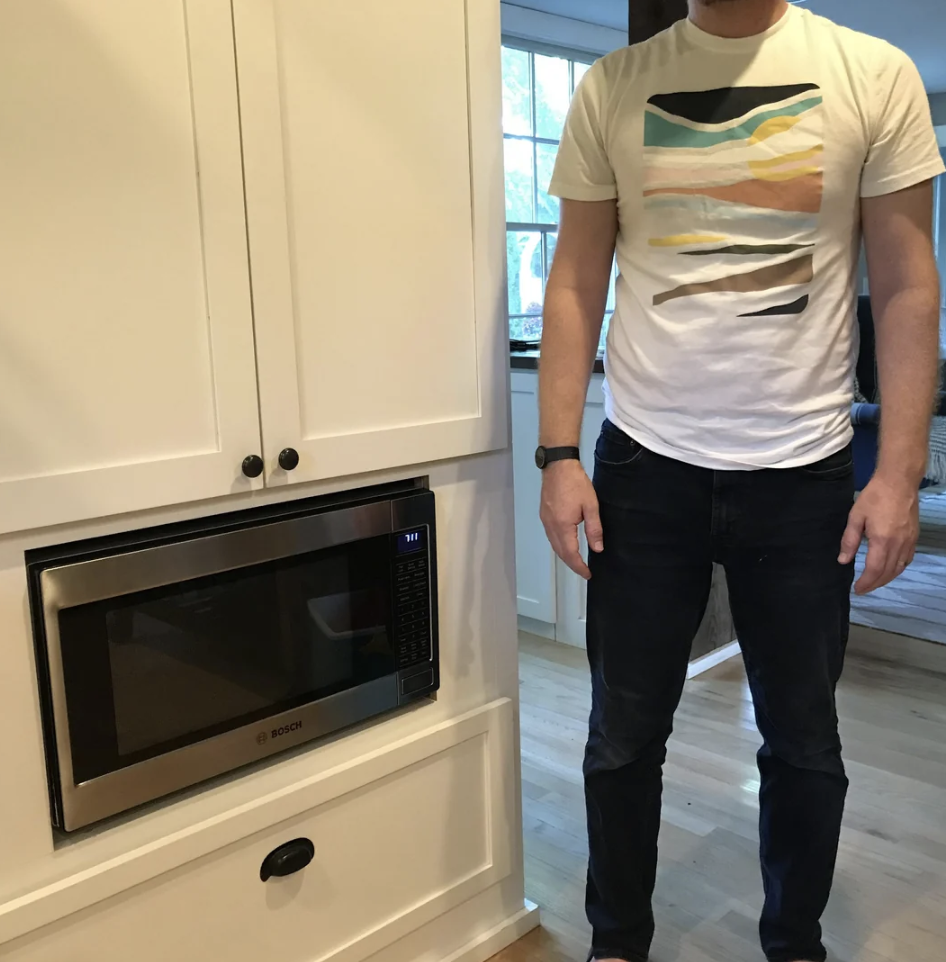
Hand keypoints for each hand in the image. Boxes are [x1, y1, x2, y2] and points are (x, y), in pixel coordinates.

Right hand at [539, 460, 602, 579]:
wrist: (558, 465)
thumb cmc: (576, 483)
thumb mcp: (591, 506)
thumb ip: (594, 529)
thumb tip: (597, 549)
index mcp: (563, 526)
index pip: (570, 553)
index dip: (579, 566)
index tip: (588, 574)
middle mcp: (551, 526)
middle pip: (560, 552)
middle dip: (572, 564)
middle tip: (584, 571)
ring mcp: (545, 520)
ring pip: (554, 545)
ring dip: (565, 555)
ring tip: (577, 561)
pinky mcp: (544, 514)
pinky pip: (551, 536)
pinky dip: (559, 545)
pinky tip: (567, 544)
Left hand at [838, 474, 918, 594]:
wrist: (899, 482)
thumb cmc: (874, 497)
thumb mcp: (855, 517)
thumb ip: (849, 540)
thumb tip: (843, 560)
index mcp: (882, 541)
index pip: (874, 570)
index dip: (865, 583)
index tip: (856, 589)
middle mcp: (898, 545)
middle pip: (887, 573)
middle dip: (874, 584)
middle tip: (863, 589)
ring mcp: (909, 542)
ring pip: (899, 568)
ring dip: (886, 579)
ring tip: (874, 582)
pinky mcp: (914, 537)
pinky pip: (907, 560)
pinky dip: (898, 569)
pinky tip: (890, 569)